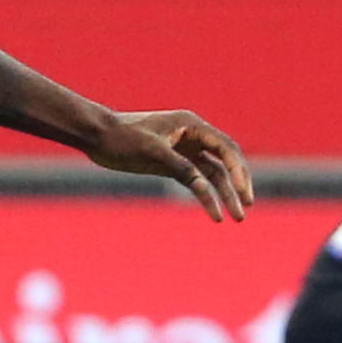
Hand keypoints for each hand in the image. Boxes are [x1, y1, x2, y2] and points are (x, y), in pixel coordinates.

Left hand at [88, 110, 254, 220]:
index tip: (242, 192)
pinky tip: (214, 212)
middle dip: (237, 185)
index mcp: (191, 125)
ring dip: (224, 193)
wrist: (96, 136)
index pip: (226, 148)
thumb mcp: (152, 153)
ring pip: (212, 173)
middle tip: (245, 208)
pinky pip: (196, 179)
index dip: (239, 170)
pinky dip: (205, 195)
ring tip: (234, 218)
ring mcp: (184, 149)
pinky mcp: (173, 162)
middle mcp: (193, 135)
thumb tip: (204, 186)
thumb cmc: (122, 138)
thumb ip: (179, 167)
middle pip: (225, 161)